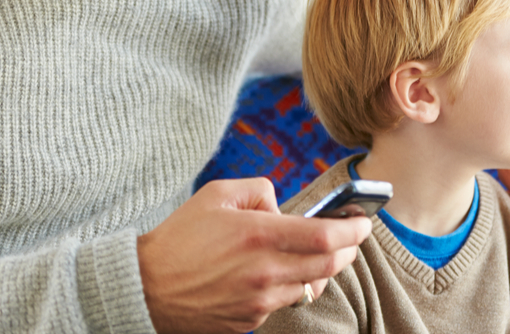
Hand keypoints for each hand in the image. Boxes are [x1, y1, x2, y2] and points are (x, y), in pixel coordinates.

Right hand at [137, 177, 371, 333]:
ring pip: (312, 286)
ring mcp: (259, 300)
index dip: (354, 230)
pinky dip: (292, 287)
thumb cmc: (180, 238)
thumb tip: (283, 206)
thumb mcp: (217, 194)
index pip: (326, 237)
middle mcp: (265, 270)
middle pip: (330, 265)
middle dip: (349, 250)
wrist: (145, 288)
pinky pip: (285, 302)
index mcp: (260, 234)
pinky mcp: (251, 320)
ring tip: (317, 255)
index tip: (364, 222)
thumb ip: (259, 189)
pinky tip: (279, 274)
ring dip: (323, 270)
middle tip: (352, 238)